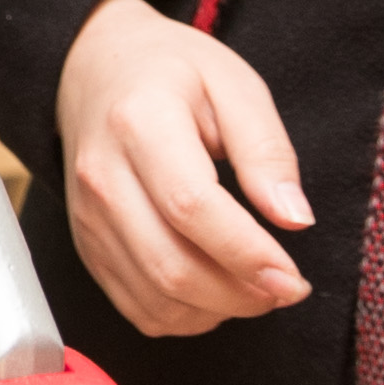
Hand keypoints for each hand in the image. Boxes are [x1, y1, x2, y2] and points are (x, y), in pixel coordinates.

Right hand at [52, 0, 314, 332]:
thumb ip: (267, 150)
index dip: (247, 253)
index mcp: (140, 124)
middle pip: (171, 266)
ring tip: (256, 287)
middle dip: (242, 295)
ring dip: (218, 310)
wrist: (92, 67)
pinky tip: (216, 291)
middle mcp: (103, 177)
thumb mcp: (234, 84)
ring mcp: (88, 218)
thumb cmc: (169, 72)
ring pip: (155, 300)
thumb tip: (296, 218)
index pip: (192, 207)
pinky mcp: (87, 246)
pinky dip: (186, 316)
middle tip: (288, 288)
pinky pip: (137, 308)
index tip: (293, 277)